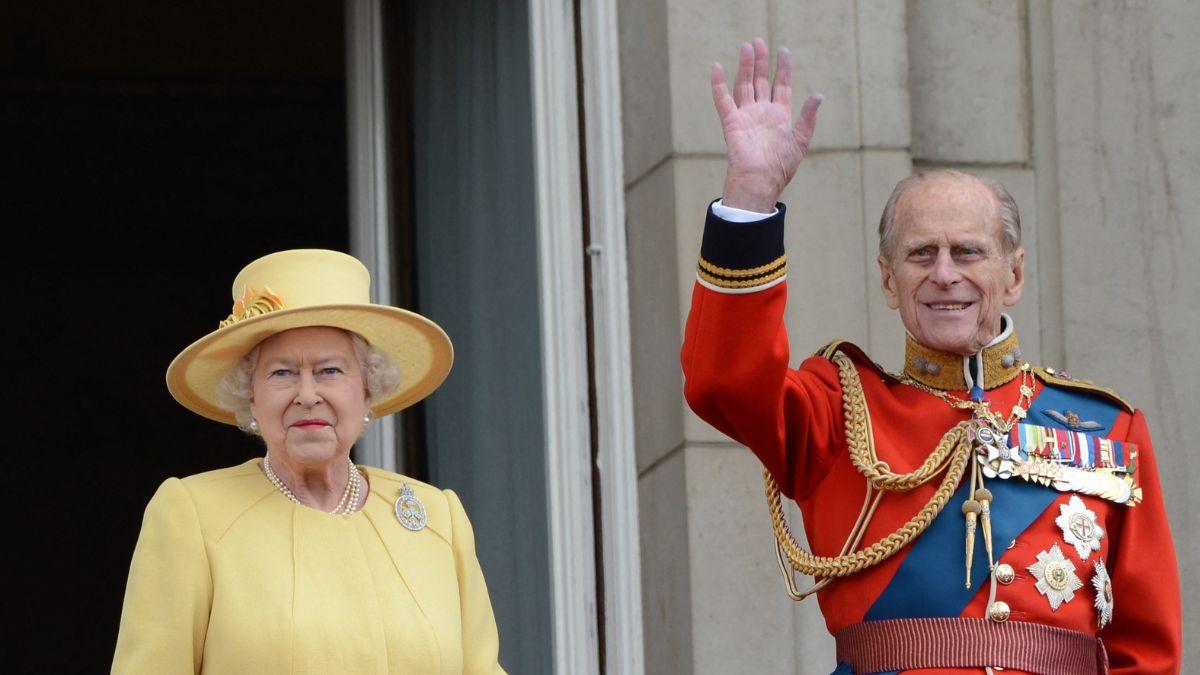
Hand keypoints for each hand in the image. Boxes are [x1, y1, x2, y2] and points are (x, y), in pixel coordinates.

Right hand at [712, 38, 821, 211]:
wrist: (760, 180)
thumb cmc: (781, 166)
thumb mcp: (801, 140)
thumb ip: (808, 117)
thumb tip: (818, 95)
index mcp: (780, 115)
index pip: (782, 85)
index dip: (783, 68)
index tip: (784, 51)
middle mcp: (762, 112)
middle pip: (761, 80)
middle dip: (761, 61)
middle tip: (759, 42)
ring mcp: (746, 115)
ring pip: (744, 85)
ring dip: (745, 66)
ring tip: (747, 47)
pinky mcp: (731, 122)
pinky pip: (723, 100)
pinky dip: (719, 84)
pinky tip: (718, 67)